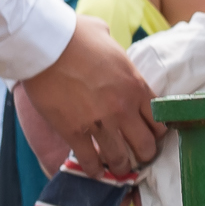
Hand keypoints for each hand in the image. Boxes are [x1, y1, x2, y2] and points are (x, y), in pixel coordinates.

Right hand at [21, 16, 159, 180]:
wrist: (45, 44)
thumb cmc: (75, 34)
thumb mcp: (108, 37)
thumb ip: (115, 49)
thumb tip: (110, 41)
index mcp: (136, 85)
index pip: (159, 120)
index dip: (156, 132)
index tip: (150, 135)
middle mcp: (123, 108)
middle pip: (146, 146)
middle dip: (144, 153)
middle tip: (137, 155)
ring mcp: (99, 122)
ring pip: (120, 159)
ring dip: (120, 166)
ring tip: (117, 166)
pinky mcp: (74, 132)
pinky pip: (90, 161)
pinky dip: (94, 170)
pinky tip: (95, 170)